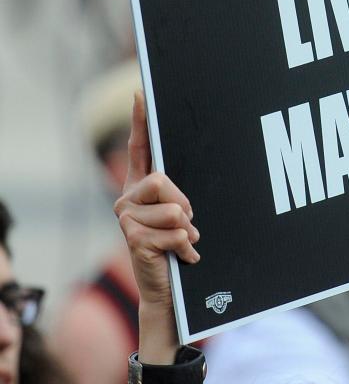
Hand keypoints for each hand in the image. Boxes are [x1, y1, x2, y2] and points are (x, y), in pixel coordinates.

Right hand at [114, 91, 199, 314]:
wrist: (167, 290)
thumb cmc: (175, 249)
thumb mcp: (178, 218)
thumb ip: (177, 198)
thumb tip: (183, 195)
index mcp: (140, 189)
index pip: (139, 149)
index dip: (139, 121)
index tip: (140, 93)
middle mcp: (127, 199)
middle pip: (163, 180)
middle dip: (184, 205)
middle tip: (186, 226)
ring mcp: (126, 218)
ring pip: (174, 209)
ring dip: (187, 230)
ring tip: (181, 243)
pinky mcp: (132, 237)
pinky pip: (175, 231)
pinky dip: (185, 246)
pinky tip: (178, 257)